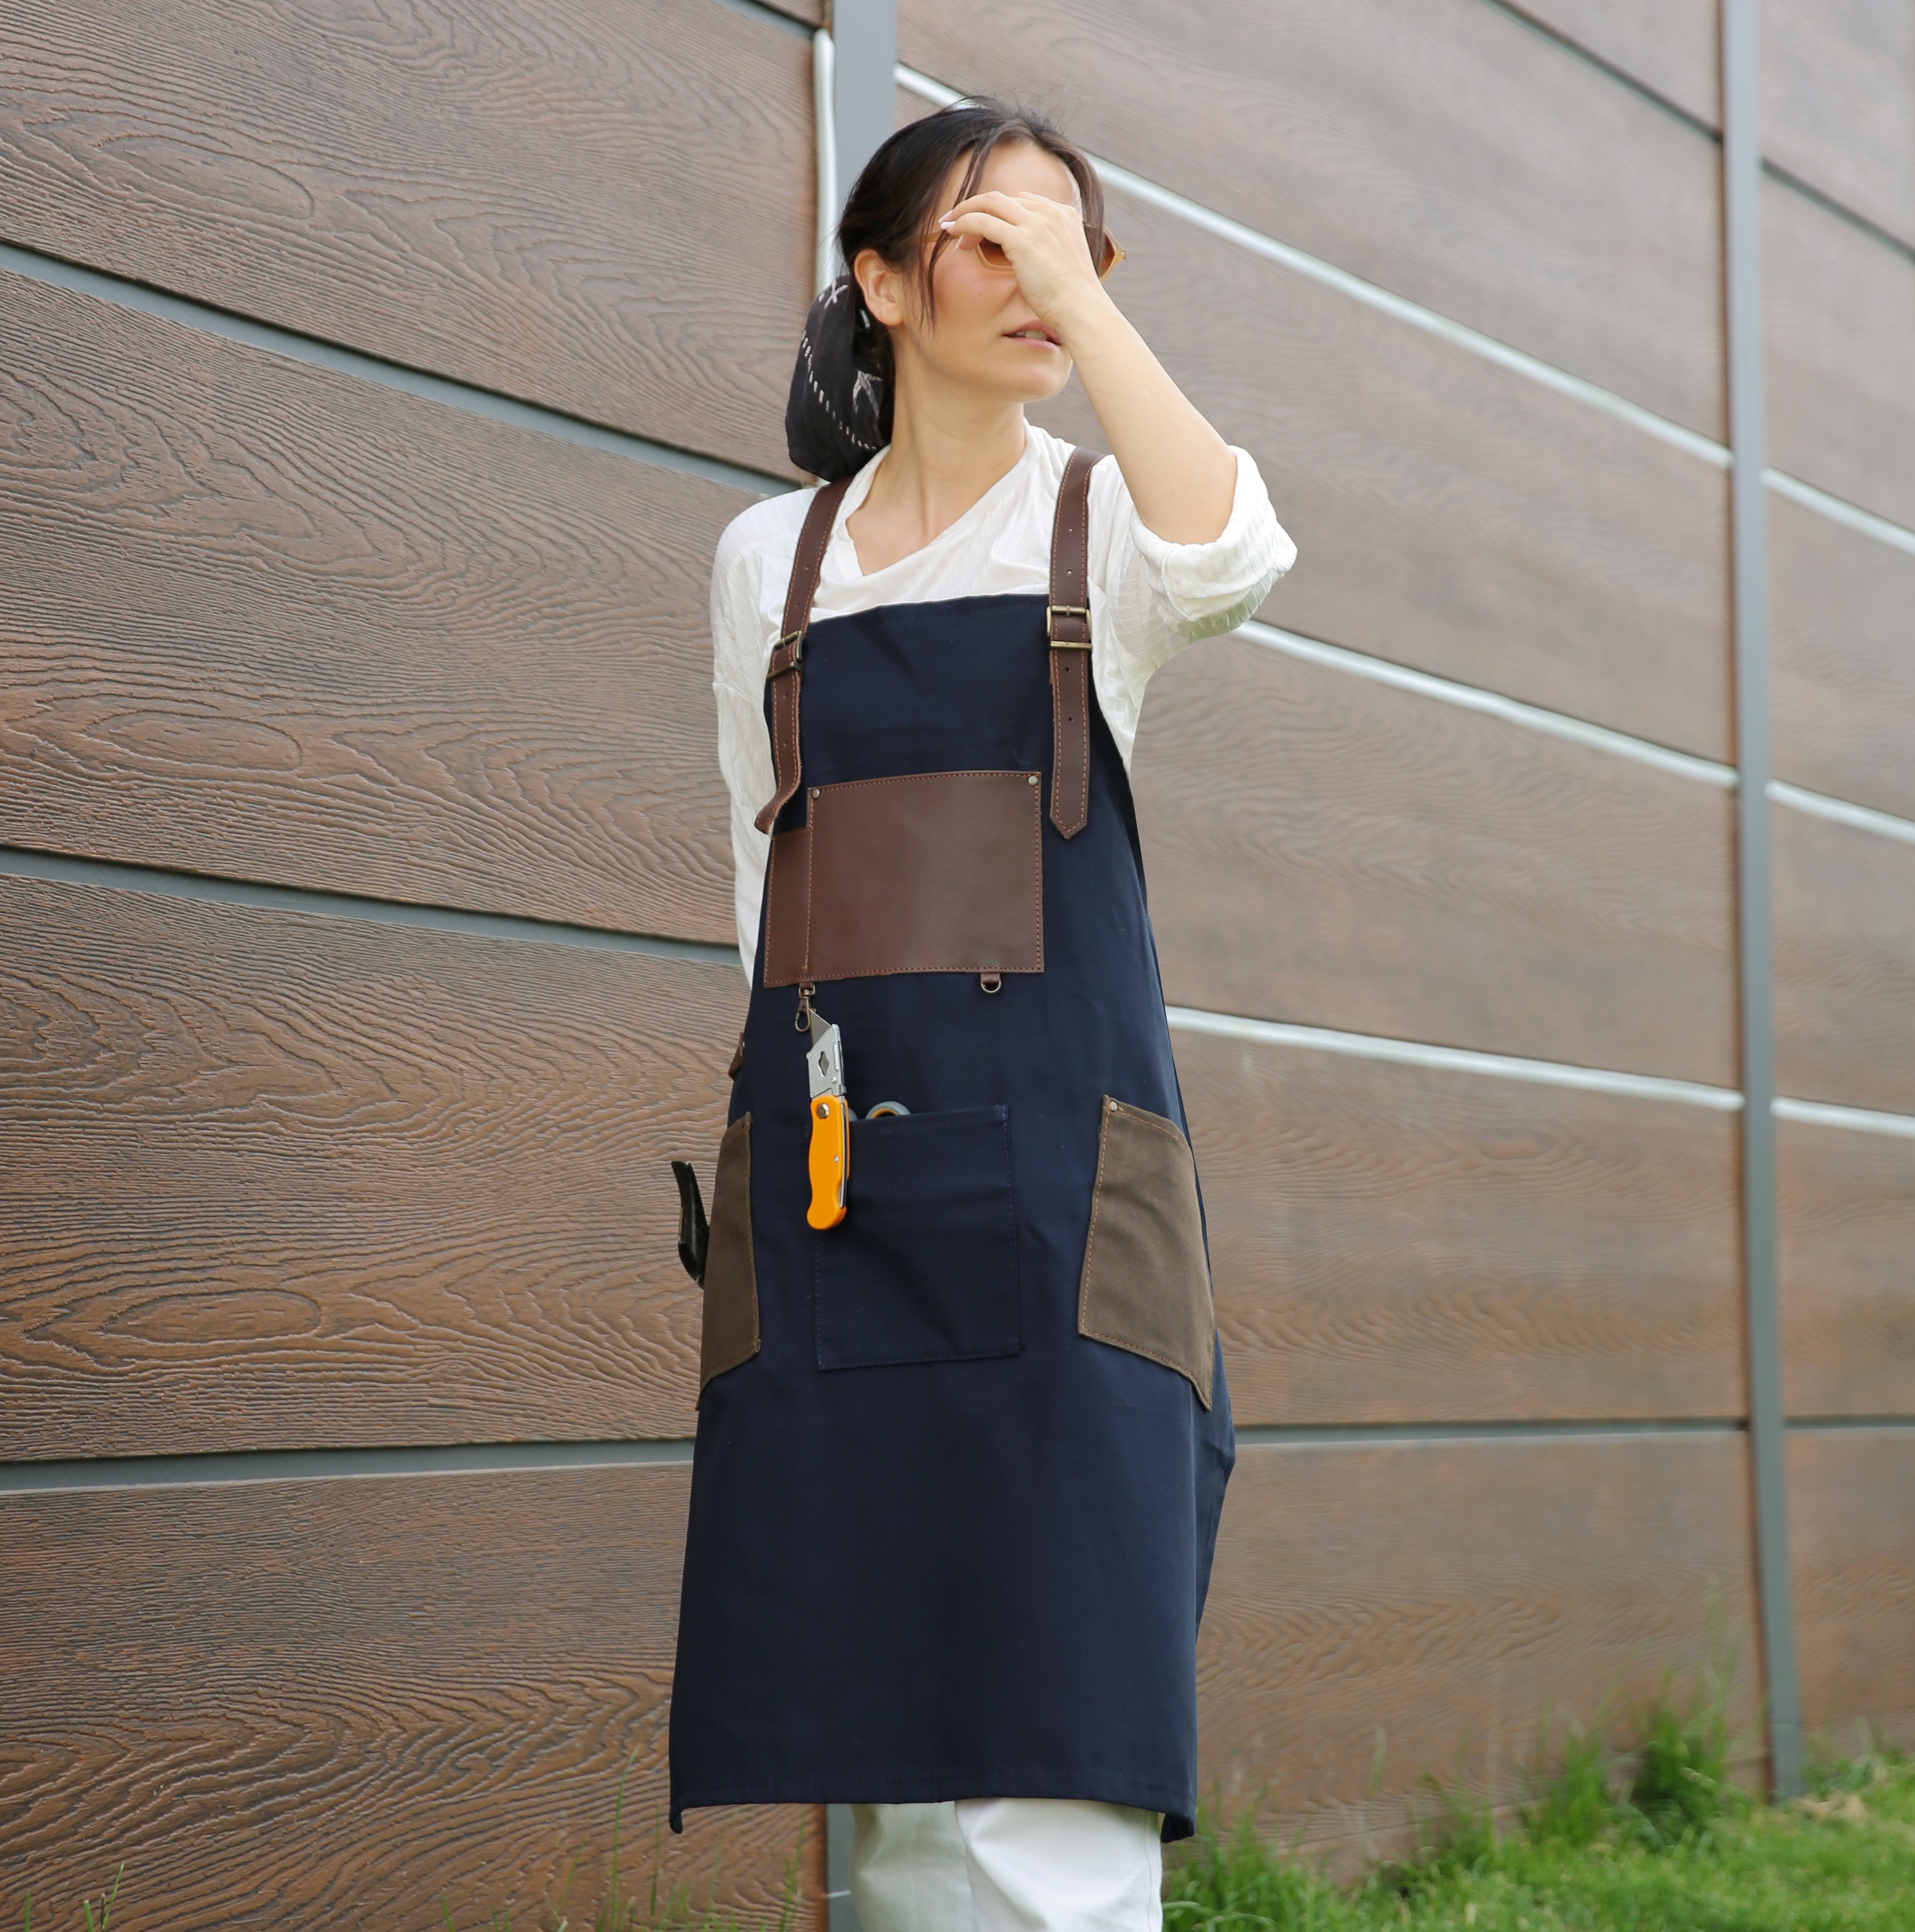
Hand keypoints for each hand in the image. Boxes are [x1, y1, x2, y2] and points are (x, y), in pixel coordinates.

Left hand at [936, 190, 1111, 342]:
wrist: (1081, 310)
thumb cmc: (1072, 300)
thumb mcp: (1063, 265)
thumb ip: (1047, 250)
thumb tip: (1029, 259)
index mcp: (1063, 214)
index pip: (1021, 201)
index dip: (996, 211)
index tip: (980, 225)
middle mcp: (1050, 212)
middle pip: (1002, 198)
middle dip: (975, 206)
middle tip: (955, 221)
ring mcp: (1037, 223)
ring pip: (989, 203)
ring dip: (965, 212)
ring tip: (948, 227)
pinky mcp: (1022, 239)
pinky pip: (983, 221)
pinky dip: (964, 223)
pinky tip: (953, 234)